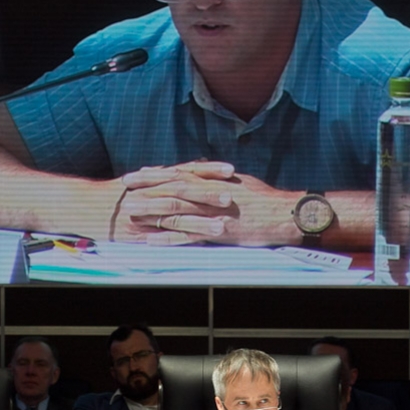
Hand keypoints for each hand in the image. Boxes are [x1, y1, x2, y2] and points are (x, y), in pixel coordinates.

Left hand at [120, 162, 300, 246]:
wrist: (284, 215)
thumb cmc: (265, 199)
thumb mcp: (240, 181)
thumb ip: (218, 177)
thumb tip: (202, 169)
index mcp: (215, 181)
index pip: (179, 174)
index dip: (157, 174)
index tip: (138, 173)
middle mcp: (211, 194)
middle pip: (172, 188)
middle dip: (146, 187)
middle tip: (125, 186)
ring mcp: (213, 213)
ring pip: (176, 210)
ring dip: (151, 211)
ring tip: (130, 212)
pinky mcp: (219, 233)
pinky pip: (188, 236)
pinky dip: (167, 238)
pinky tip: (150, 241)